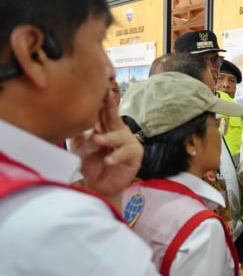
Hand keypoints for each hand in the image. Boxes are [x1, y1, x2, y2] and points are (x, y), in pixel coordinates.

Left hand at [68, 94, 142, 208]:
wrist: (99, 186)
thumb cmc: (91, 165)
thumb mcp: (80, 147)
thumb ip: (79, 134)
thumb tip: (73, 120)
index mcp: (106, 127)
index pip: (103, 112)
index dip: (101, 101)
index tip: (97, 89)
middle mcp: (119, 131)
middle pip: (114, 117)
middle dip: (110, 106)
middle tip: (105, 96)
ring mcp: (128, 142)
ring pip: (119, 135)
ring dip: (107, 137)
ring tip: (96, 139)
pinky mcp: (135, 155)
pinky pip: (126, 152)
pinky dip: (116, 156)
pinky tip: (108, 160)